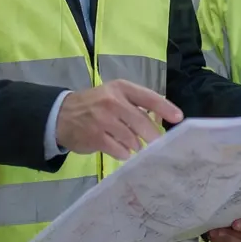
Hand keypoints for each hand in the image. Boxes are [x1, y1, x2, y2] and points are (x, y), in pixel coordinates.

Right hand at [55, 80, 182, 160]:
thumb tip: (161, 118)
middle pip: (142, 122)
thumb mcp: (114, 95)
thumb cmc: (94, 105)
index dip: (165, 108)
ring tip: (134, 146)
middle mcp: (113, 102)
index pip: (148, 97)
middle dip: (153, 136)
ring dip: (137, 146)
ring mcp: (103, 120)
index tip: (179, 118)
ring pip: (132, 138)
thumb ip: (135, 104)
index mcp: (121, 88)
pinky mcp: (96, 137)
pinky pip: (120, 150)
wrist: (61, 115)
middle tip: (159, 144)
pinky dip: (124, 153)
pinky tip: (121, 150)